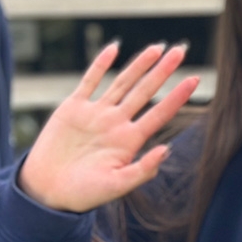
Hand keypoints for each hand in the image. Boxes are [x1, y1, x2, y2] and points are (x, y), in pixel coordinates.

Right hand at [18, 41, 198, 212]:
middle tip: (180, 51)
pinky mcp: (72, 109)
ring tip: (157, 48)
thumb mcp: (116, 186)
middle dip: (162, 71)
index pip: (159, 113)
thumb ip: (142, 170)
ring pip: (122, 83)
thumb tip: (167, 151)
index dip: (177, 96)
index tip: (195, 79)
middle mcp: (116, 123)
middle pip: (145, 91)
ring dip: (139, 65)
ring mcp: (96, 114)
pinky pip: (89, 81)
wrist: (46, 192)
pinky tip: (114, 48)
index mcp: (129, 141)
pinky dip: (100, 65)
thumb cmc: (82, 194)